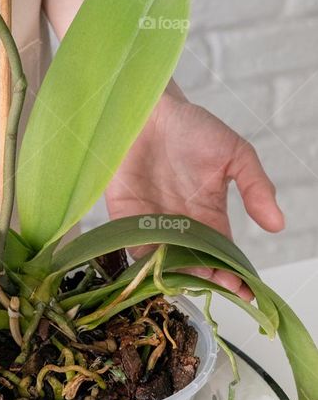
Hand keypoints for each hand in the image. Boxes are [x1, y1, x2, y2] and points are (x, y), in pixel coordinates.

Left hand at [104, 91, 284, 298]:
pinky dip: (142, 259)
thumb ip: (255, 187)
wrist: (147, 108)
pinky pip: (131, 245)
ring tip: (188, 278)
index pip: (223, 254)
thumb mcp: (234, 153)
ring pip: (164, 261)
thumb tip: (277, 224)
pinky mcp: (122, 216)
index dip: (234, 274)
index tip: (245, 291)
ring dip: (176, 272)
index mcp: (208, 214)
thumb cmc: (191, 128)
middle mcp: (180, 225)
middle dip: (206, 279)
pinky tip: (155, 267)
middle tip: (215, 284)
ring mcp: (150, 222)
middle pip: (194, 264)